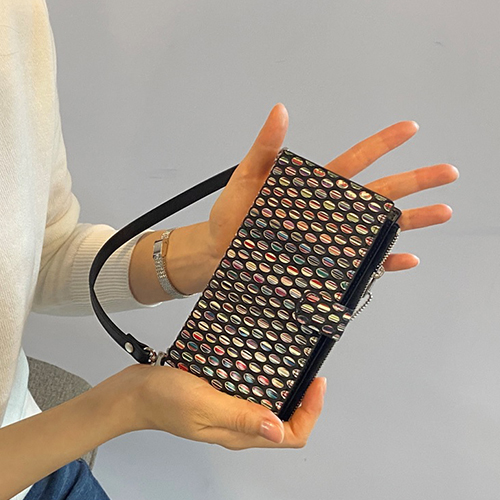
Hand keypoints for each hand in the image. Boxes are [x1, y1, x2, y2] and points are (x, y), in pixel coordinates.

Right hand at [119, 364, 325, 449]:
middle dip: (303, 399)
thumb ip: (242, 417)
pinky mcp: (221, 395)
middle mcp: (238, 425)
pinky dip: (263, 378)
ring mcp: (229, 410)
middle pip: (284, 420)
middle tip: (311, 373)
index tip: (317, 383)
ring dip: (285, 387)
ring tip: (294, 366)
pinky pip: (250, 390)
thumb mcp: (206, 406)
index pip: (289, 434)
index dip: (310, 412)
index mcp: (238, 434)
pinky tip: (262, 361)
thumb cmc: (163, 400)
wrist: (135, 391)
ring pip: (269, 404)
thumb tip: (277, 428)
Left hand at [207, 103, 458, 270]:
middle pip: (380, 193)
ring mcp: (332, 238)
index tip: (410, 128)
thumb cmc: (231, 216)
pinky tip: (407, 257)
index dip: (383, 144)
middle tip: (448, 172)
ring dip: (412, 220)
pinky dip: (385, 261)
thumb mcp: (247, 177)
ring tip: (443, 211)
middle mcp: (330, 211)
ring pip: (379, 227)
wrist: (220, 254)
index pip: (356, 161)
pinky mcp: (327, 265)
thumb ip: (266, 147)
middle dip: (415, 181)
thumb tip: (279, 110)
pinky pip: (362, 263)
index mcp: (314, 187)